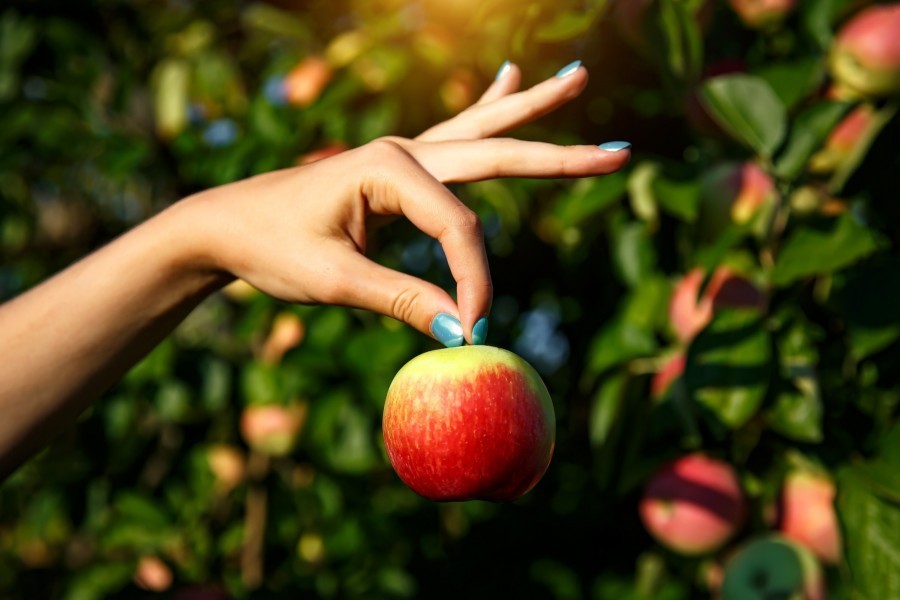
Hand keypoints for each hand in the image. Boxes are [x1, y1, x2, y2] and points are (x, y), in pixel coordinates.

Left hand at [179, 61, 630, 344]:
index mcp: (388, 167)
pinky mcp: (399, 169)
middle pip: (495, 152)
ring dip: (531, 110)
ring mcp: (403, 154)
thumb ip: (403, 301)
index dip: (476, 280)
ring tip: (578, 77)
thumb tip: (466, 332)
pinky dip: (487, 109)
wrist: (225, 224)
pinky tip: (508, 77)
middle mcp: (403, 150)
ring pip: (482, 131)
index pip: (459, 226)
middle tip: (620, 151)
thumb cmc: (270, 247)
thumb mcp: (334, 279)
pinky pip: (456, 136)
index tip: (474, 329)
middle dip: (559, 155)